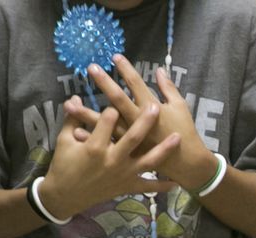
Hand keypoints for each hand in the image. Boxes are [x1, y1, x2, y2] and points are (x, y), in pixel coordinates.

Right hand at [40, 100, 177, 221]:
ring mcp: (123, 174)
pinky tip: (176, 181)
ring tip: (178, 138)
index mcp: (95, 147)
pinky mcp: (127, 186)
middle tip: (155, 106)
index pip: (107, 121)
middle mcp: (113, 160)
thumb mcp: (64, 141)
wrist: (66, 196)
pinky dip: (162, 185)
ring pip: (148, 160)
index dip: (113, 109)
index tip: (116, 99)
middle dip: (145, 121)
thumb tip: (74, 98)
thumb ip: (73, 119)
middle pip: (133, 137)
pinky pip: (148, 186)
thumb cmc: (64, 165)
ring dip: (164, 149)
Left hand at [68, 55, 216, 189]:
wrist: (186, 163)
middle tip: (92, 68)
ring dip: (87, 114)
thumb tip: (160, 70)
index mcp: (152, 108)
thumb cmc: (185, 132)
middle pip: (118, 99)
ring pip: (106, 124)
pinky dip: (92, 138)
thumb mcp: (181, 107)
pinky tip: (75, 131)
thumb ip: (169, 88)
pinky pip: (107, 144)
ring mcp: (132, 137)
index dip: (126, 69)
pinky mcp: (128, 151)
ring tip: (70, 104)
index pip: (137, 83)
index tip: (114, 57)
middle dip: (104, 83)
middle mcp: (139, 122)